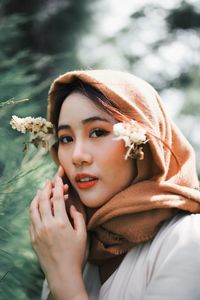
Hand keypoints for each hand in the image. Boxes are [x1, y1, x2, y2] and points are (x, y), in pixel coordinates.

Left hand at [29, 166, 86, 295]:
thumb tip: (70, 205)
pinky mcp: (33, 238)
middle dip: (46, 187)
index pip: (57, 198)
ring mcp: (38, 231)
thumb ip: (78, 217)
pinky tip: (38, 206)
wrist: (63, 274)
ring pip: (33, 208)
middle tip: (49, 181)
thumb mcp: (82, 235)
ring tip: (41, 190)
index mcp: (61, 223)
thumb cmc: (76, 255)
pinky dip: (34, 208)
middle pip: (43, 199)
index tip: (59, 178)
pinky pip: (31, 218)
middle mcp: (47, 225)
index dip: (58, 186)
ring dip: (37, 196)